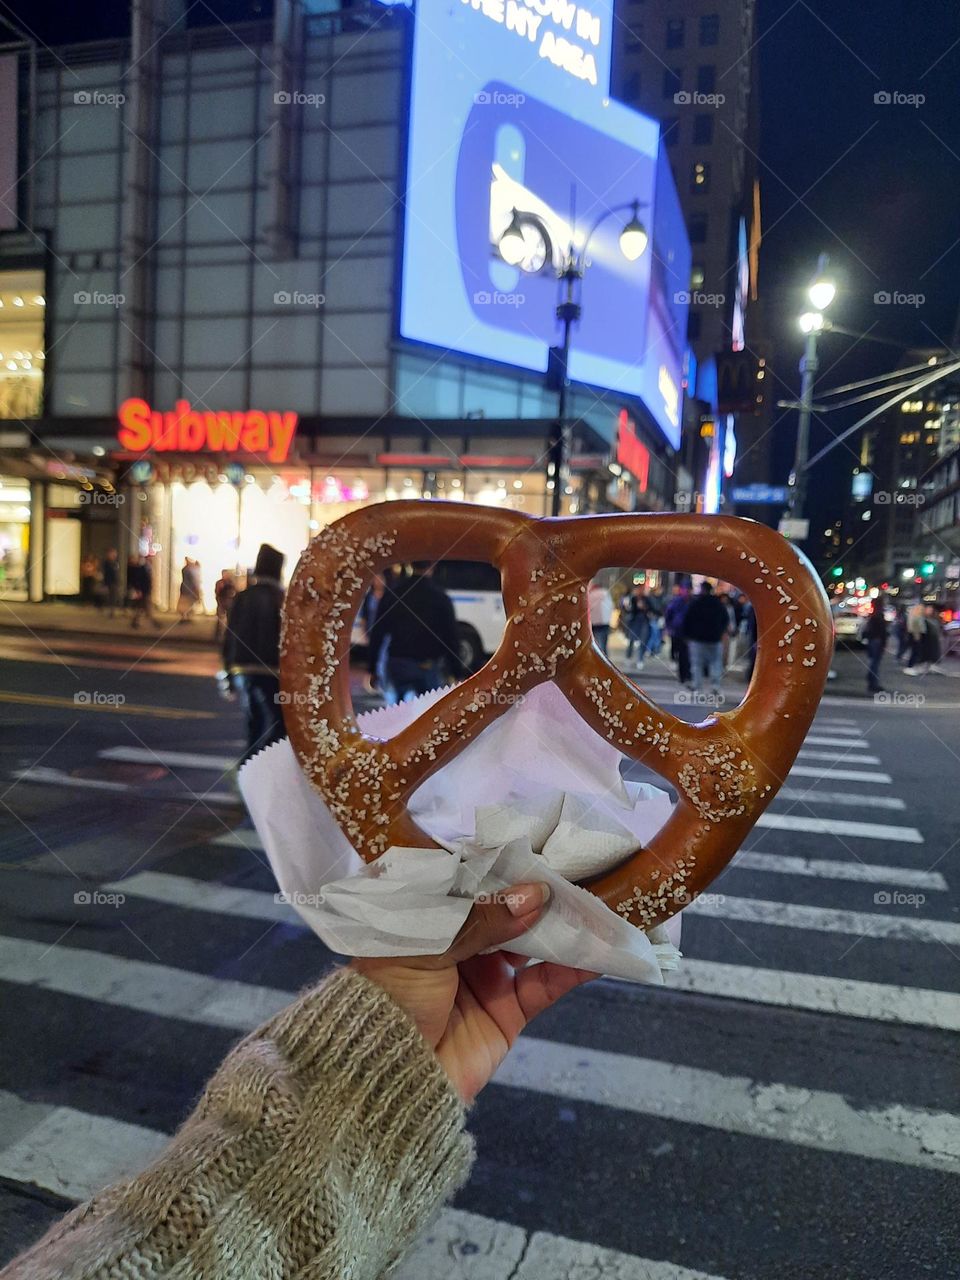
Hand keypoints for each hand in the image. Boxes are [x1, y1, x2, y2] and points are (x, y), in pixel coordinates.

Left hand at [352, 883, 596, 1101]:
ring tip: (596, 908)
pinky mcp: (506, 1013)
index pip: (470, 882)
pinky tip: (597, 952)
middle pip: (506, 911)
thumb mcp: (429, 946)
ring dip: (562, 929)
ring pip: (531, 944)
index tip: (540, 848)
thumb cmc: (391, 996)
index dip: (504, 867)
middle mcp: (457, 942)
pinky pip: (543, 985)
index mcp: (427, 918)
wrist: (385, 1077)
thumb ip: (484, 919)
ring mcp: (484, 977)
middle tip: (577, 874)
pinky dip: (572, 969)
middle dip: (539, 896)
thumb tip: (536, 893)